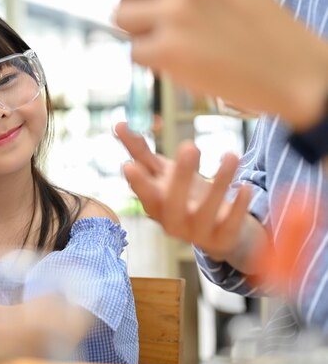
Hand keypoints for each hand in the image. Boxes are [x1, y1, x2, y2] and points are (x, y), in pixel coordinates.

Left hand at [114, 0, 327, 129]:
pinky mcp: (168, 48)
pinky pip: (134, 53)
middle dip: (137, 11)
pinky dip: (151, 62)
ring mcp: (175, 13)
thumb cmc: (261, 31)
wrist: (290, 70)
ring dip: (141, 35)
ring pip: (123, 21)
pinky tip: (180, 63)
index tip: (157, 7)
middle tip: (161, 28)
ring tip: (173, 45)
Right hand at [114, 122, 251, 262]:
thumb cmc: (184, 196)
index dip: (137, 181)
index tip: (129, 165)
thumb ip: (140, 152)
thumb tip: (117, 124)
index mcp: (155, 204)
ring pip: (206, 210)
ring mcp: (197, 232)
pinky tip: (246, 185)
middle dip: (181, 175)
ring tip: (231, 154)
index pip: (144, 193)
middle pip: (173, 202)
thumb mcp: (163, 175)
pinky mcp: (222, 238)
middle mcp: (172, 221)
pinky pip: (230, 223)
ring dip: (219, 183)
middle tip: (189, 145)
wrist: (216, 233)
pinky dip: (238, 205)